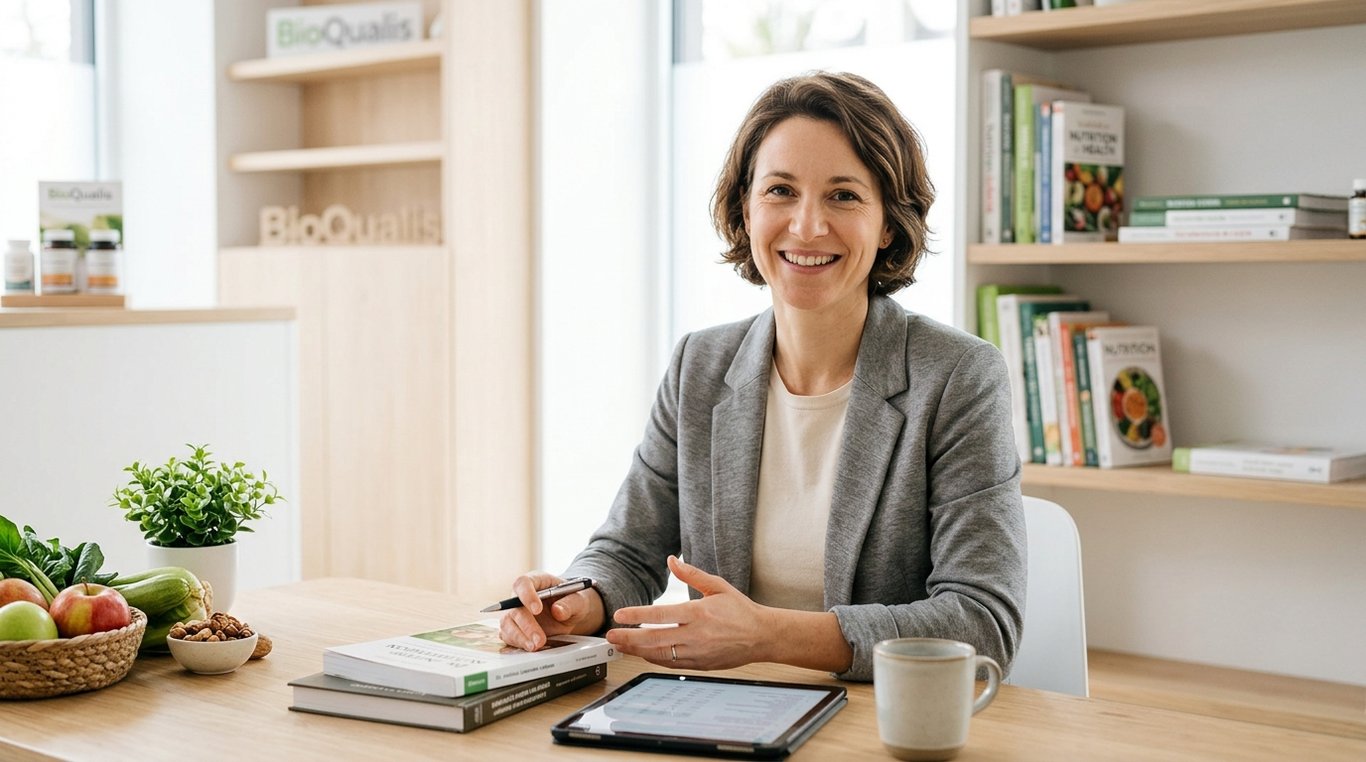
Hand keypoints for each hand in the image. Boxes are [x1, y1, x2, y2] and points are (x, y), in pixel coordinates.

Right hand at [497, 571, 604, 650]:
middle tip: (539, 639)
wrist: (572, 614)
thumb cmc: (573, 601)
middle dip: (526, 625)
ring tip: (536, 646)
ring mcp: (517, 613)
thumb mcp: (579, 600)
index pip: (524, 583)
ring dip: (519, 637)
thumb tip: (558, 611)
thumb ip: (571, 603)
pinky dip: (518, 644)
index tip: (537, 609)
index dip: (527, 595)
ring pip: (507, 624)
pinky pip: (509, 636)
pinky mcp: (516, 629)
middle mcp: (521, 596)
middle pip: (514, 607)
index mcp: (536, 581)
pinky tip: (530, 648)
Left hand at [607, 555, 771, 669]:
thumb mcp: (717, 586)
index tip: (619, 615)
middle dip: (629, 638)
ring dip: (637, 651)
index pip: (660, 615)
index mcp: (699, 613)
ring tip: (621, 645)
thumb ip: (691, 574)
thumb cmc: (740, 610)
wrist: (762, 636)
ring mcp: (697, 653)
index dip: (637, 615)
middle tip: (611, 635)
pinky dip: (654, 659)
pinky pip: (671, 665)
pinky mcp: (700, 665)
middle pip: (654, 639)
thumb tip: (671, 560)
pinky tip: (643, 654)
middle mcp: (696, 635)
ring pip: (660, 655)